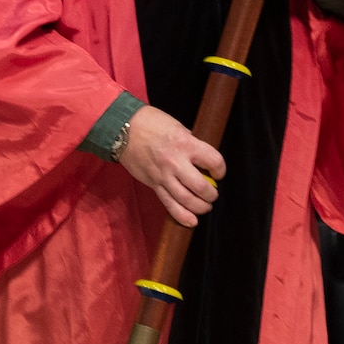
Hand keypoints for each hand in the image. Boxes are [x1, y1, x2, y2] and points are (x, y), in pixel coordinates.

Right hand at [118, 105, 225, 228]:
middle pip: (201, 187)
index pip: (214, 161)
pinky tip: (192, 220)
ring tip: (204, 206)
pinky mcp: (153, 184)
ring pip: (187, 200)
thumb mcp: (178, 127)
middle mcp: (175, 162)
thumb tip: (202, 158)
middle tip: (212, 193)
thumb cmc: (151, 123)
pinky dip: (182, 216)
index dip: (220, 169)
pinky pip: (169, 205)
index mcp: (185, 144)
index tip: (218, 172)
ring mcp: (163, 176)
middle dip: (212, 194)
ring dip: (200, 207)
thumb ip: (191, 143)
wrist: (124, 129)